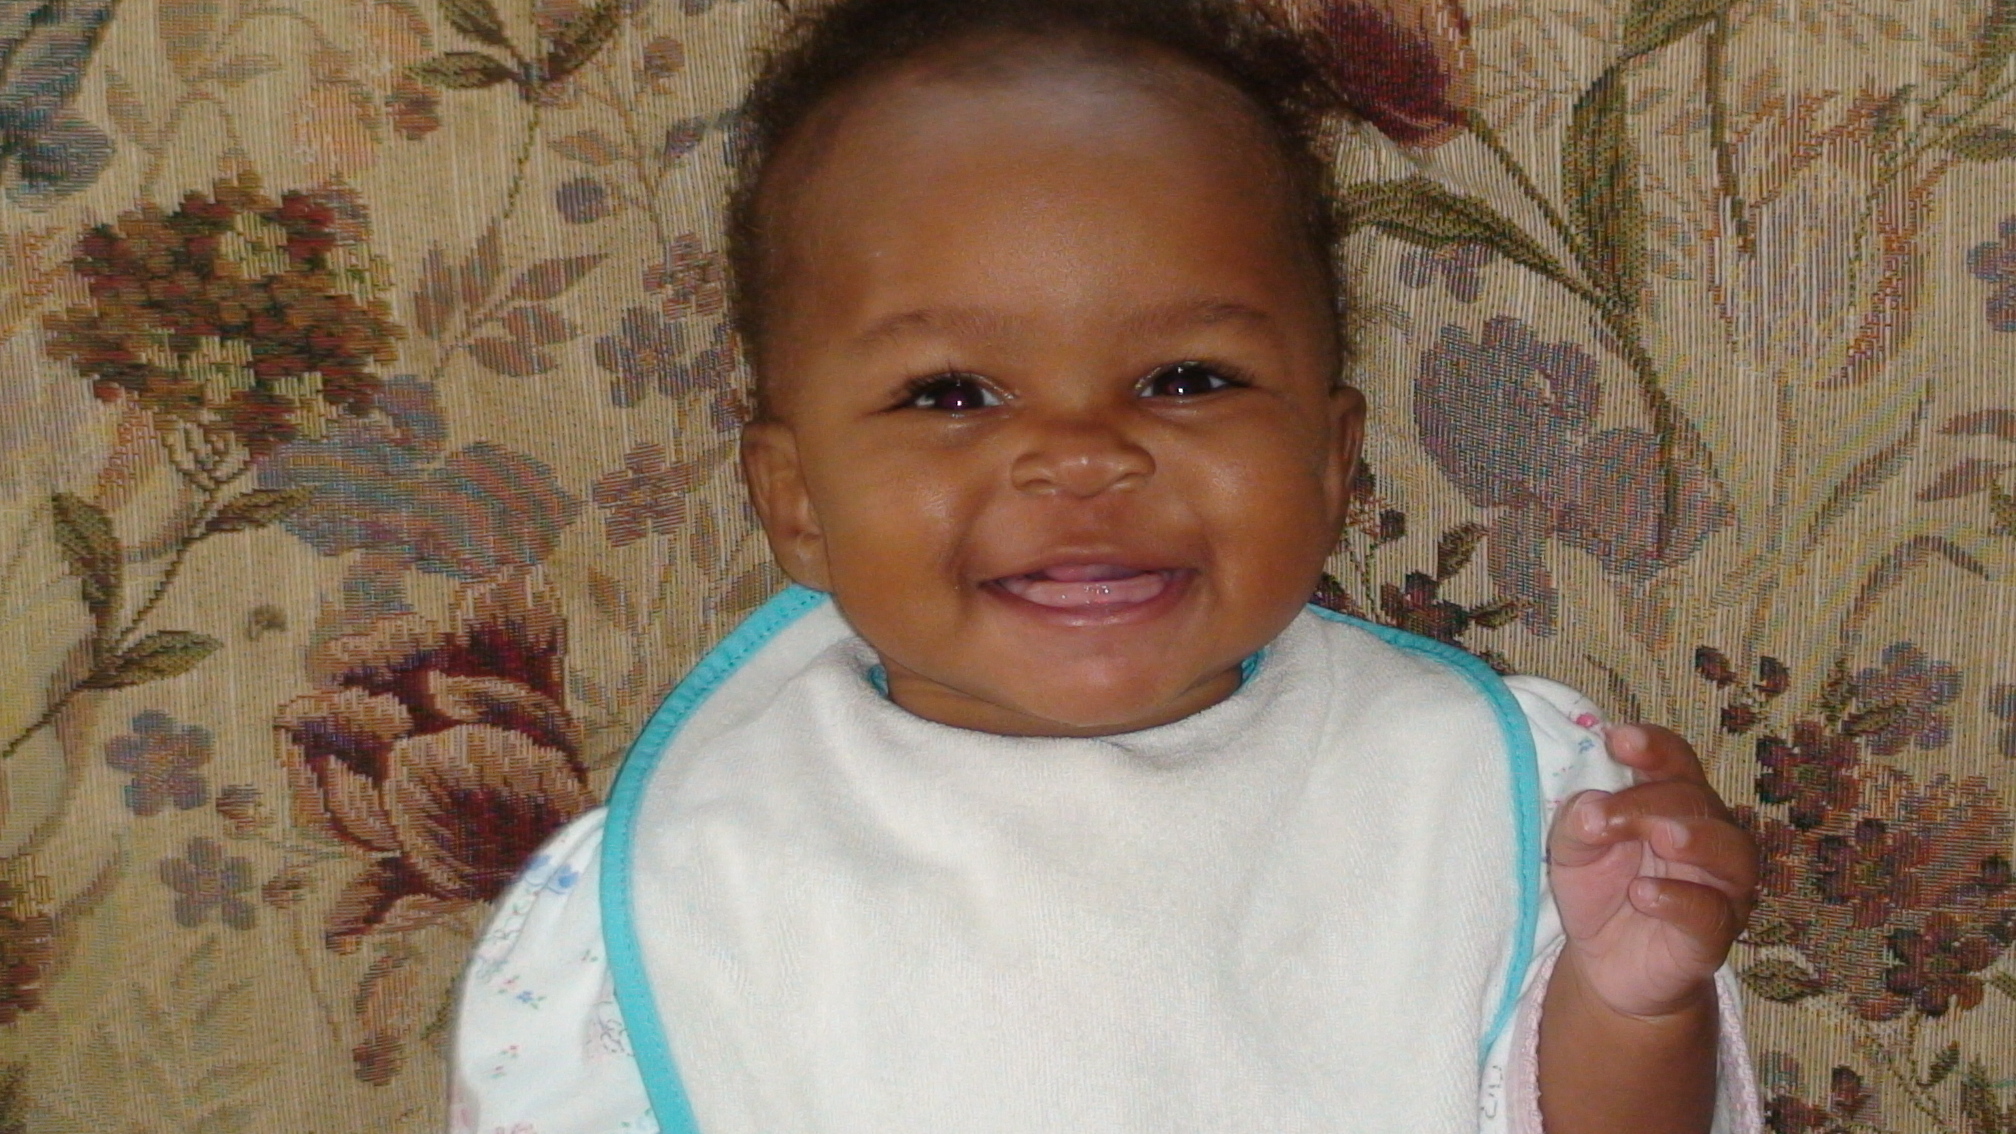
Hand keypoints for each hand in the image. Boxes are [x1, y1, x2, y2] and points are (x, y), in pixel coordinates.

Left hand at [1547, 724, 1757, 1019]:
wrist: (1608, 967)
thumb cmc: (1602, 892)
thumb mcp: (1573, 852)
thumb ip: (1578, 823)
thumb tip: (1591, 807)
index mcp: (1672, 805)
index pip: (1676, 763)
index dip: (1654, 747)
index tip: (1617, 739)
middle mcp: (1708, 837)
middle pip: (1697, 800)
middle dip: (1652, 800)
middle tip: (1608, 816)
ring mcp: (1719, 886)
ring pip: (1730, 850)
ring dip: (1694, 837)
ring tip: (1660, 838)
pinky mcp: (1713, 935)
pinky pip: (1711, 912)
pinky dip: (1680, 899)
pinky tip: (1643, 895)